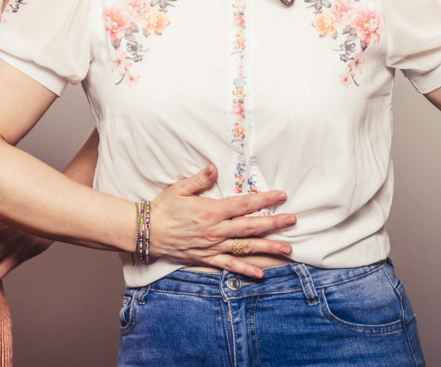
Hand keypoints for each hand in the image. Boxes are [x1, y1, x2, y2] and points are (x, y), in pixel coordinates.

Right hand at [149, 163, 295, 277]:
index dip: (264, 200)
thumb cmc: (163, 208)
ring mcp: (213, 246)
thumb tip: (215, 167)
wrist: (147, 232)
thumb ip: (200, 179)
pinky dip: (245, 270)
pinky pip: (229, 266)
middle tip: (293, 220)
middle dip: (274, 223)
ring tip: (287, 248)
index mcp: (211, 210)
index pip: (244, 204)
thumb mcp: (179, 188)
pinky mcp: (207, 258)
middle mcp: (216, 230)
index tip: (281, 196)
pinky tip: (260, 274)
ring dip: (267, 247)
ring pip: (245, 247)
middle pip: (251, 226)